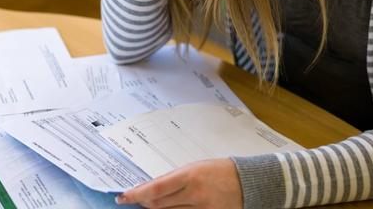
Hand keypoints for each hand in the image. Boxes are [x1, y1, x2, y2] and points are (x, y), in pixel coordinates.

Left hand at [115, 159, 243, 208]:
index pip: (155, 189)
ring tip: (148, 204)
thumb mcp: (195, 168)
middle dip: (142, 203)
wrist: (249, 183)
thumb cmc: (221, 171)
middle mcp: (194, 195)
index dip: (136, 194)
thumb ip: (174, 179)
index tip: (123, 196)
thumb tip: (152, 188)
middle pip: (158, 205)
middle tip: (131, 200)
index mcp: (190, 176)